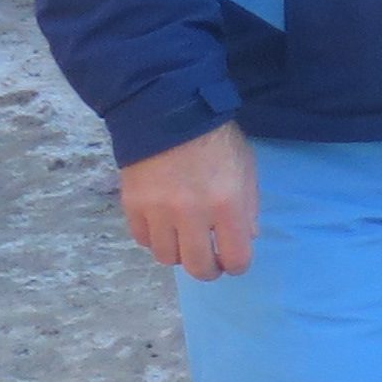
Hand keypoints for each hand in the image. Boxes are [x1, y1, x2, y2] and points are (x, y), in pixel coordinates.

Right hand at [120, 120, 258, 280]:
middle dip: (208, 269)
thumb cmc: (216, 139)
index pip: (235, 258)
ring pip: (167, 258)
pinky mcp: (133, 206)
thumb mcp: (246, 167)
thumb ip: (248, 206)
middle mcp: (192, 214)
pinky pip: (143, 240)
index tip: (234, 261)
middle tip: (209, 260)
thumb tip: (246, 238)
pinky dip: (155, 238)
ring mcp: (158, 212)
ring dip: (179, 253)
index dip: (236, 265)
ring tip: (184, 239)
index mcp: (227, 204)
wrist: (169, 112)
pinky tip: (163, 225)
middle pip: (198, 268)